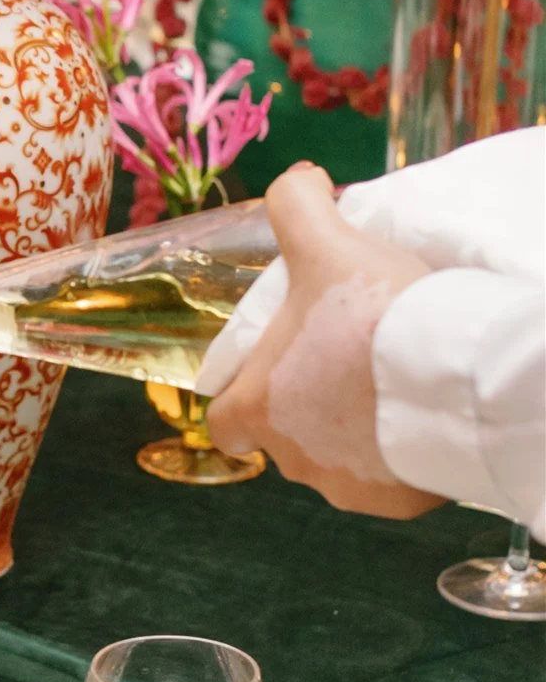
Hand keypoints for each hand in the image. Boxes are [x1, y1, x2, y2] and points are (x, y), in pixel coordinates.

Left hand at [206, 164, 445, 518]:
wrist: (457, 369)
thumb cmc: (374, 312)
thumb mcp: (325, 242)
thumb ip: (296, 204)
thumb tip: (300, 177)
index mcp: (258, 408)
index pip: (224, 421)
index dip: (242, 399)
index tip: (274, 376)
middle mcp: (293, 459)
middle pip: (286, 439)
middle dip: (311, 408)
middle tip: (349, 365)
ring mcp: (348, 487)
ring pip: (341, 462)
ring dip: (358, 432)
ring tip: (393, 387)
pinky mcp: (400, 504)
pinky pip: (393, 481)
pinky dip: (403, 457)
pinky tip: (424, 417)